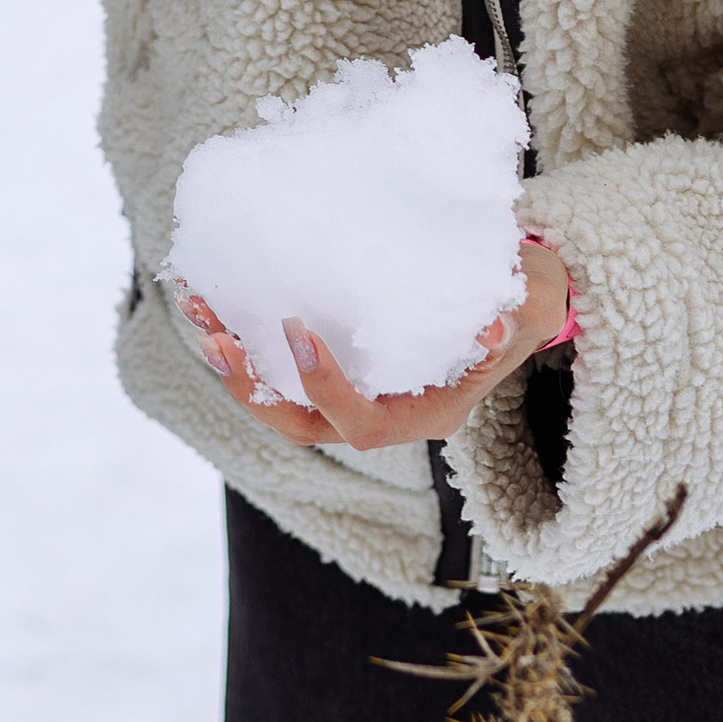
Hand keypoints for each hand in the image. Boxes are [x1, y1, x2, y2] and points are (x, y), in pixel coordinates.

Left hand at [179, 235, 572, 453]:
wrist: (517, 295)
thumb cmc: (519, 300)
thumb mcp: (525, 309)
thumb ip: (511, 320)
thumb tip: (495, 324)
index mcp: (426, 415)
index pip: (363, 424)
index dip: (324, 385)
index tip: (295, 328)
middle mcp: (385, 415)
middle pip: (304, 426)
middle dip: (254, 389)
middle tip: (216, 339)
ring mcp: (358, 393)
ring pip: (283, 399)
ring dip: (237, 361)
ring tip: (197, 308)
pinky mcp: (340, 364)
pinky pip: (284, 366)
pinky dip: (249, 337)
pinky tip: (217, 296)